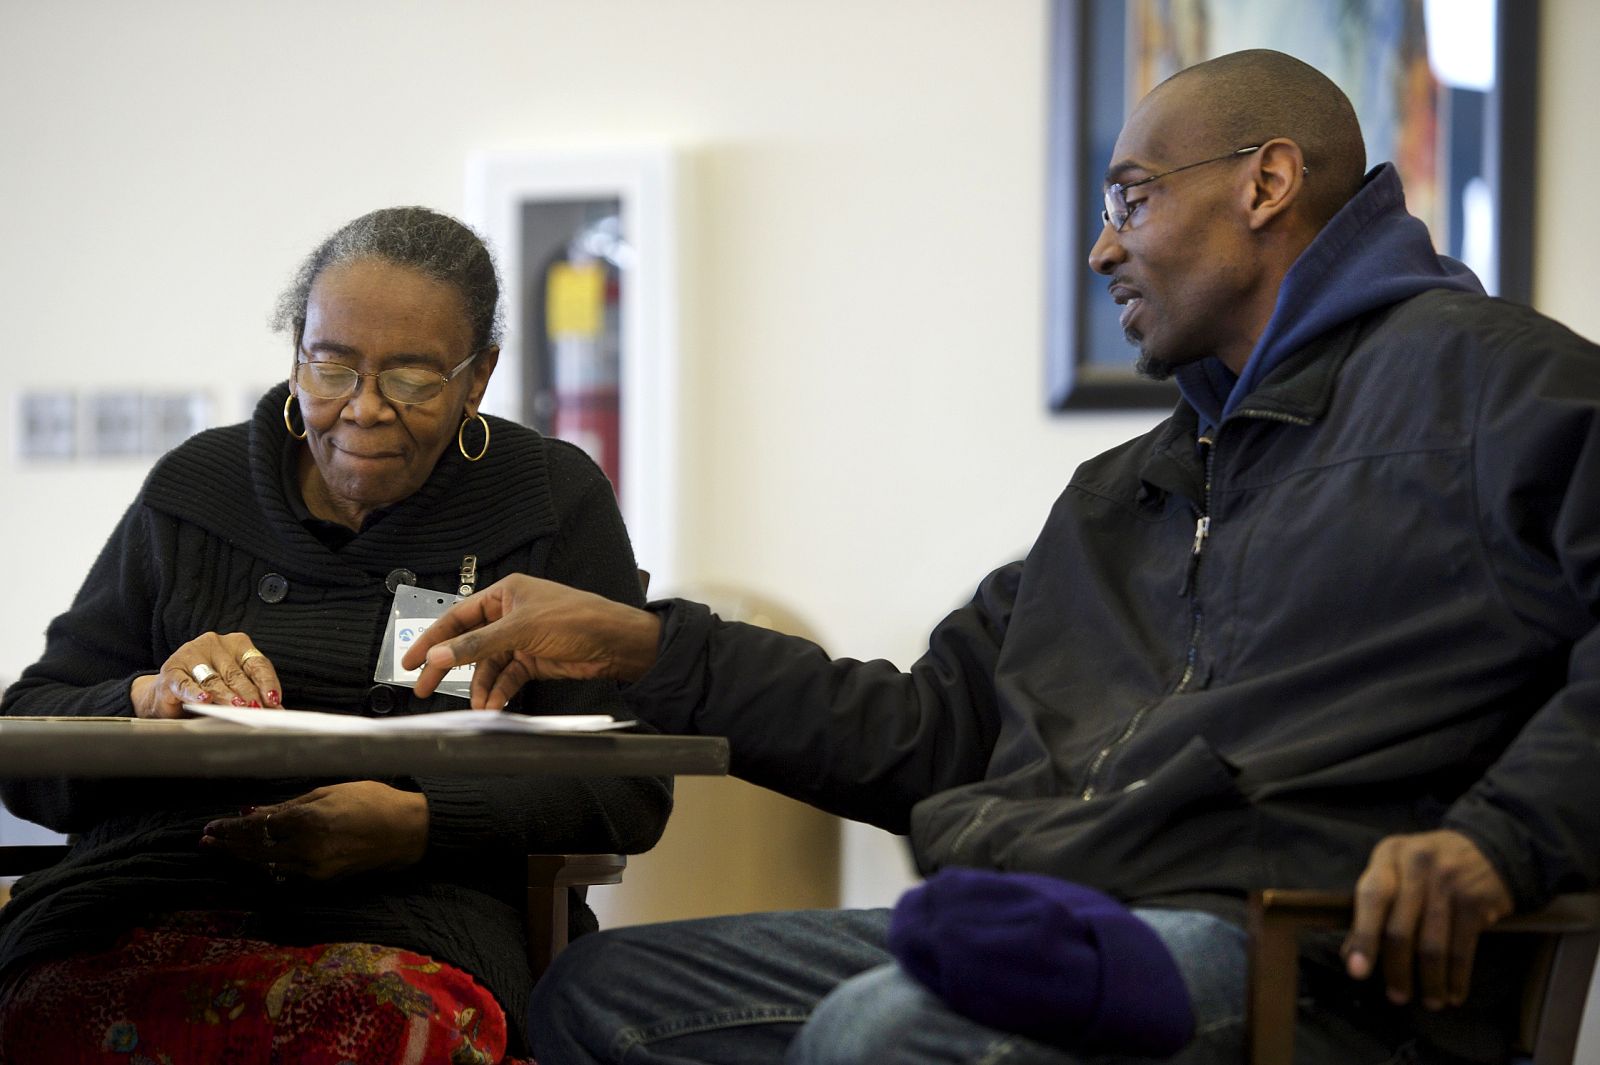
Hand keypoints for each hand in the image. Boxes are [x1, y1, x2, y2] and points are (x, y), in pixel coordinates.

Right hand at [131, 632, 283, 717]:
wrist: (167, 693)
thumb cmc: (207, 689)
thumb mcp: (233, 689)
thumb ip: (252, 696)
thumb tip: (274, 710)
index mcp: (236, 645)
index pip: (258, 664)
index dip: (267, 683)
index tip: (274, 700)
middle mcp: (214, 645)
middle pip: (236, 673)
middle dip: (249, 694)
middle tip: (257, 710)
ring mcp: (190, 655)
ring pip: (213, 679)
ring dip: (226, 695)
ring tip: (237, 708)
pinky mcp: (171, 670)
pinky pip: (185, 683)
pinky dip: (195, 693)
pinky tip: (203, 700)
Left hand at [201, 781, 428, 880]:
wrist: (408, 831)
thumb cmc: (373, 801)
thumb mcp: (329, 793)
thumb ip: (288, 806)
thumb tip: (253, 812)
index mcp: (308, 821)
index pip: (256, 828)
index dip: (230, 829)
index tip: (211, 827)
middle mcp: (306, 849)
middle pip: (254, 852)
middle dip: (228, 847)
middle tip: (205, 842)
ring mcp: (314, 869)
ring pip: (267, 867)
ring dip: (243, 859)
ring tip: (223, 851)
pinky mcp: (323, 880)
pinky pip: (286, 874)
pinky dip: (267, 866)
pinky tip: (256, 860)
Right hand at [401, 574, 661, 706]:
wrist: (617, 643)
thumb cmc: (577, 619)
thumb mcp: (521, 629)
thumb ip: (478, 644)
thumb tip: (439, 655)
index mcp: (504, 594)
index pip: (457, 617)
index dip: (432, 638)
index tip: (410, 660)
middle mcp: (510, 615)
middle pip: (468, 643)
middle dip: (448, 667)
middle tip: (425, 688)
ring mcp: (522, 639)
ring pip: (488, 666)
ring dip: (481, 687)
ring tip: (477, 706)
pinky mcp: (535, 660)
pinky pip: (507, 678)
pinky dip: (499, 692)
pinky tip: (494, 705)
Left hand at [1343, 829, 1513, 1009]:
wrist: (1488, 848)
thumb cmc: (1427, 867)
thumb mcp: (1396, 871)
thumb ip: (1373, 907)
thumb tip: (1351, 955)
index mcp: (1390, 855)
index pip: (1372, 897)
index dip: (1363, 936)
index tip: (1357, 972)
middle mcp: (1418, 865)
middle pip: (1401, 928)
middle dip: (1397, 970)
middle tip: (1396, 997)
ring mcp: (1450, 882)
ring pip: (1432, 945)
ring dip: (1430, 981)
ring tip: (1429, 1001)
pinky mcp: (1477, 901)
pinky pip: (1463, 949)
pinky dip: (1457, 977)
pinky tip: (1454, 994)